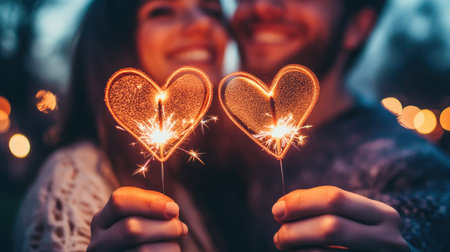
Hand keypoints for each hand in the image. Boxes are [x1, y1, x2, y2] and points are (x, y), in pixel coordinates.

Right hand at [87, 187, 187, 251]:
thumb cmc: (142, 237)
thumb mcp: (139, 217)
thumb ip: (152, 207)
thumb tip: (170, 209)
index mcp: (102, 220)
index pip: (119, 201)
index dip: (150, 203)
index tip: (174, 209)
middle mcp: (99, 243)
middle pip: (131, 228)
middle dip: (164, 226)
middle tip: (181, 228)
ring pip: (142, 250)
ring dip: (169, 243)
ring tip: (177, 241)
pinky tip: (169, 250)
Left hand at [272, 186, 408, 250]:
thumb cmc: (362, 239)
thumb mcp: (353, 219)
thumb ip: (321, 207)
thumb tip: (282, 206)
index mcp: (384, 215)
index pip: (334, 198)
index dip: (301, 202)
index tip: (278, 208)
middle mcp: (388, 240)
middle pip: (330, 227)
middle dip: (295, 229)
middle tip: (279, 234)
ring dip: (296, 248)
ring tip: (284, 245)